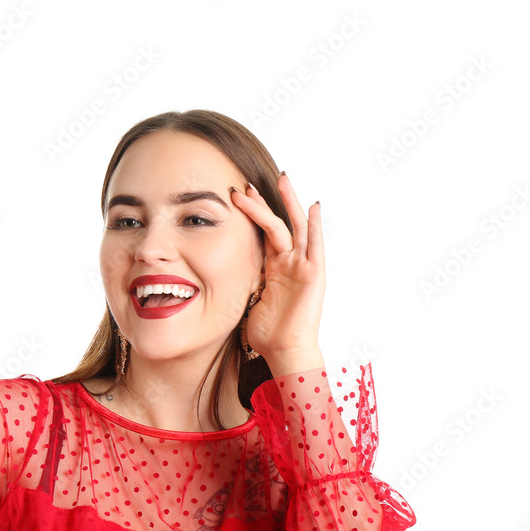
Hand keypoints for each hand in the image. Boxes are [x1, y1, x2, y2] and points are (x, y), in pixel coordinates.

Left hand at [230, 173, 323, 365]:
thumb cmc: (267, 333)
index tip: (237, 197)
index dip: (252, 216)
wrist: (285, 350)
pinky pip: (315, 245)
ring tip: (282, 179)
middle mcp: (290, 263)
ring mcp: (303, 267)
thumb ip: (241, 283)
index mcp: (274, 269)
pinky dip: (315, 226)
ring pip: (295, 227)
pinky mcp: (314, 274)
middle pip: (278, 224)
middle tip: (248, 183)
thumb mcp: (247, 299)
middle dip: (263, 203)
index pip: (263, 234)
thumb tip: (214, 277)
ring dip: (287, 203)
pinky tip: (313, 207)